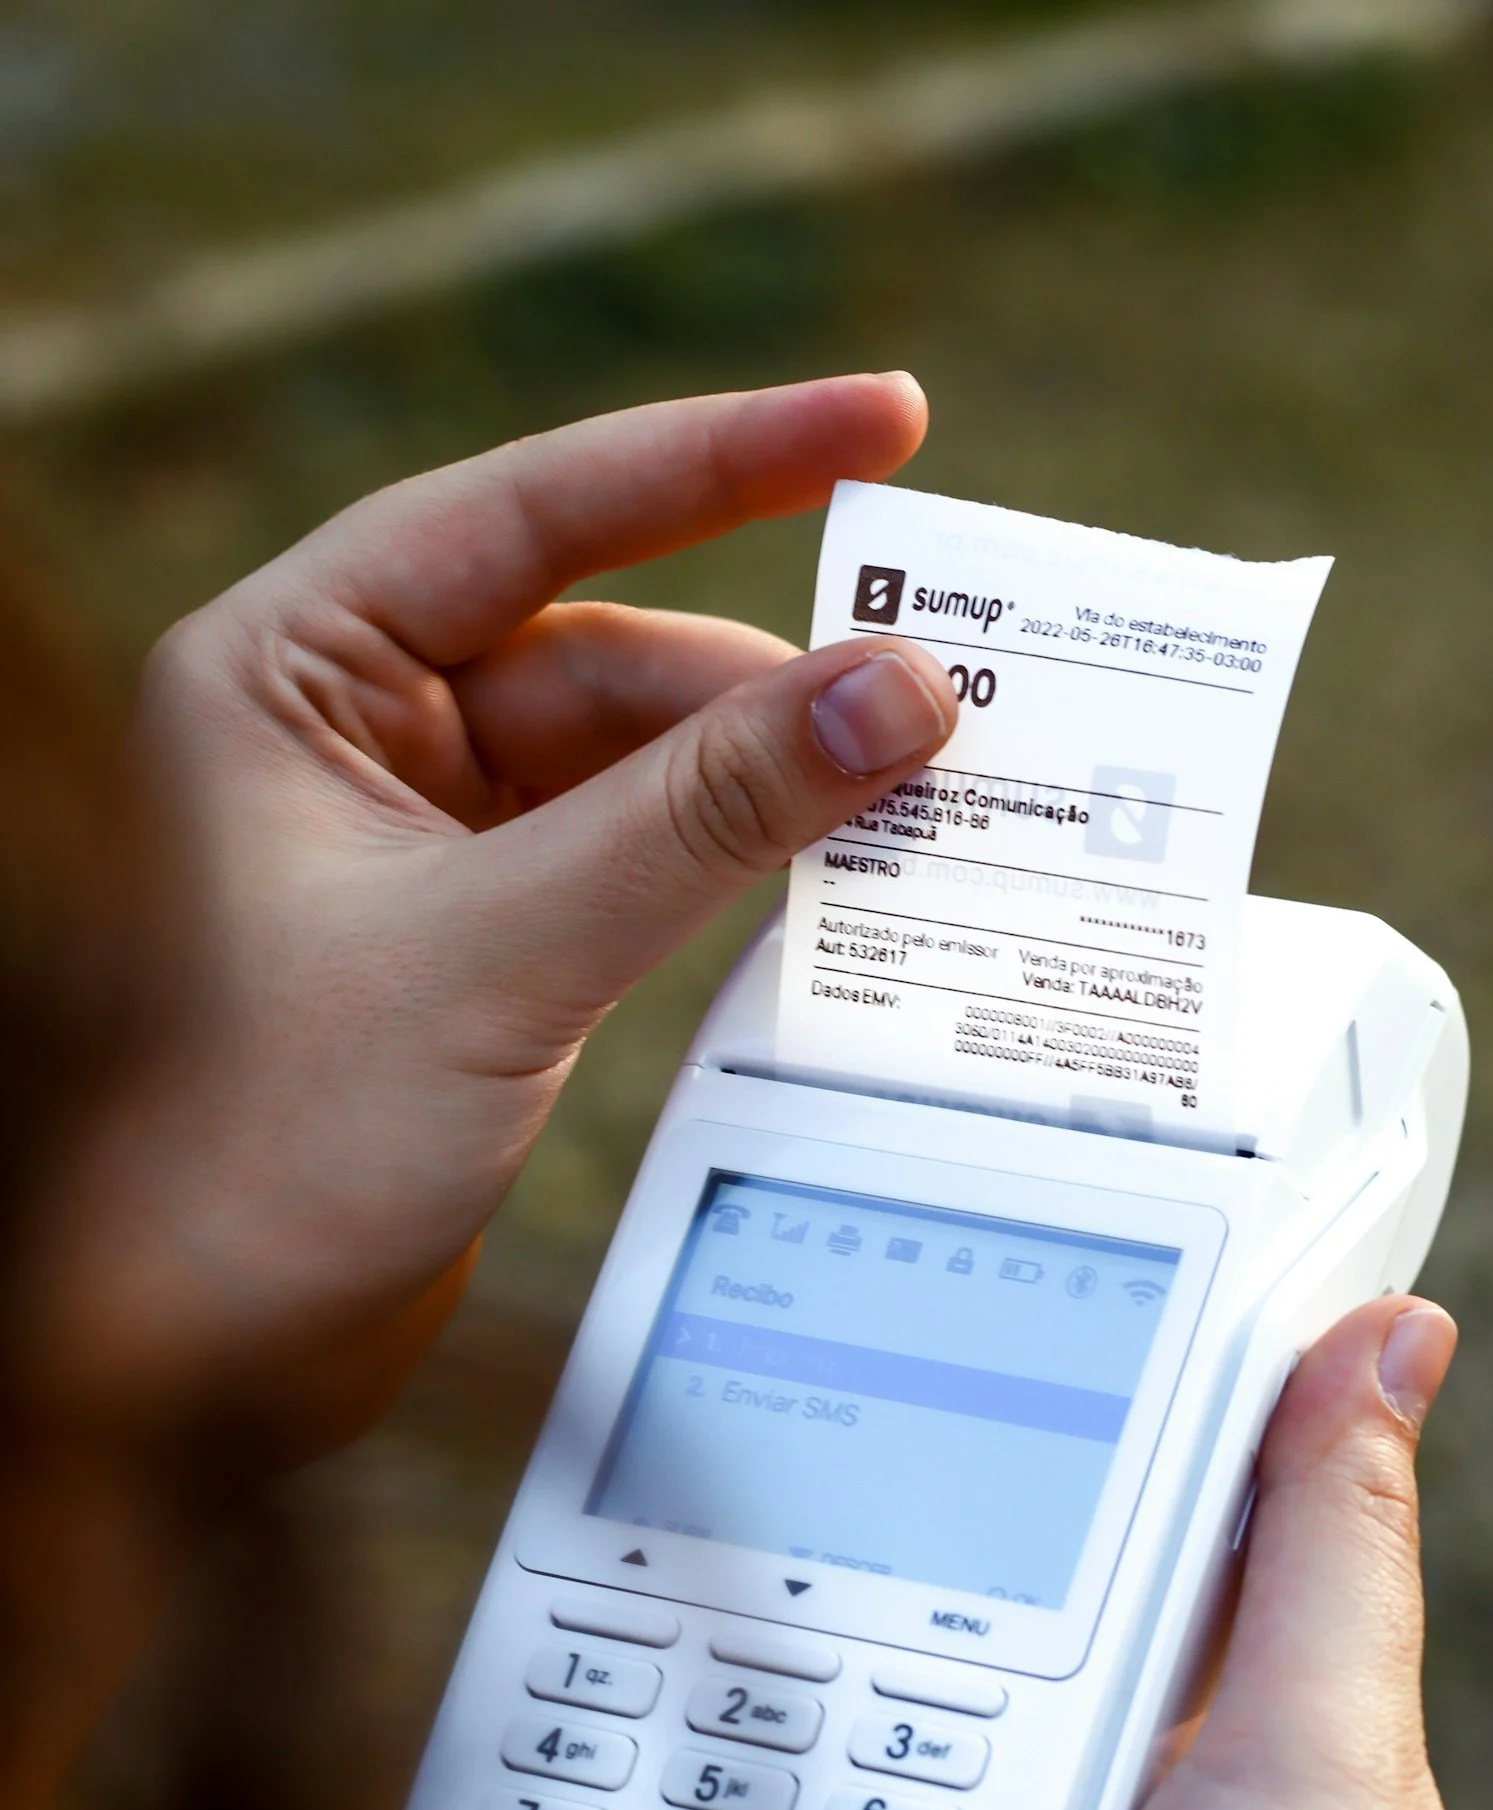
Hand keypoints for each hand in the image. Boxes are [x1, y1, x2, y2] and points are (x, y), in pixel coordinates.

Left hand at [37, 375, 954, 1452]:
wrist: (206, 1360)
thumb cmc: (269, 1150)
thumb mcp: (506, 953)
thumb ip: (704, 818)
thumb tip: (896, 694)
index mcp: (285, 672)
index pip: (528, 514)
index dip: (719, 458)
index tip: (884, 420)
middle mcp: (343, 732)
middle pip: (605, 650)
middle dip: (766, 683)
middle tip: (940, 702)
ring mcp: (413, 838)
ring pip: (631, 763)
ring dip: (761, 784)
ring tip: (912, 801)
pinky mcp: (474, 938)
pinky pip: (628, 857)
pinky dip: (726, 865)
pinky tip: (828, 876)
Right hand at [704, 1299, 1492, 1809]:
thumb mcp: (1320, 1757)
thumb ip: (1321, 1551)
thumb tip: (1396, 1329)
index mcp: (1173, 1761)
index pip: (1052, 1580)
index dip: (963, 1491)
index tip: (853, 1400)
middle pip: (887, 1716)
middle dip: (793, 1668)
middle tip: (666, 1560)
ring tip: (590, 1738)